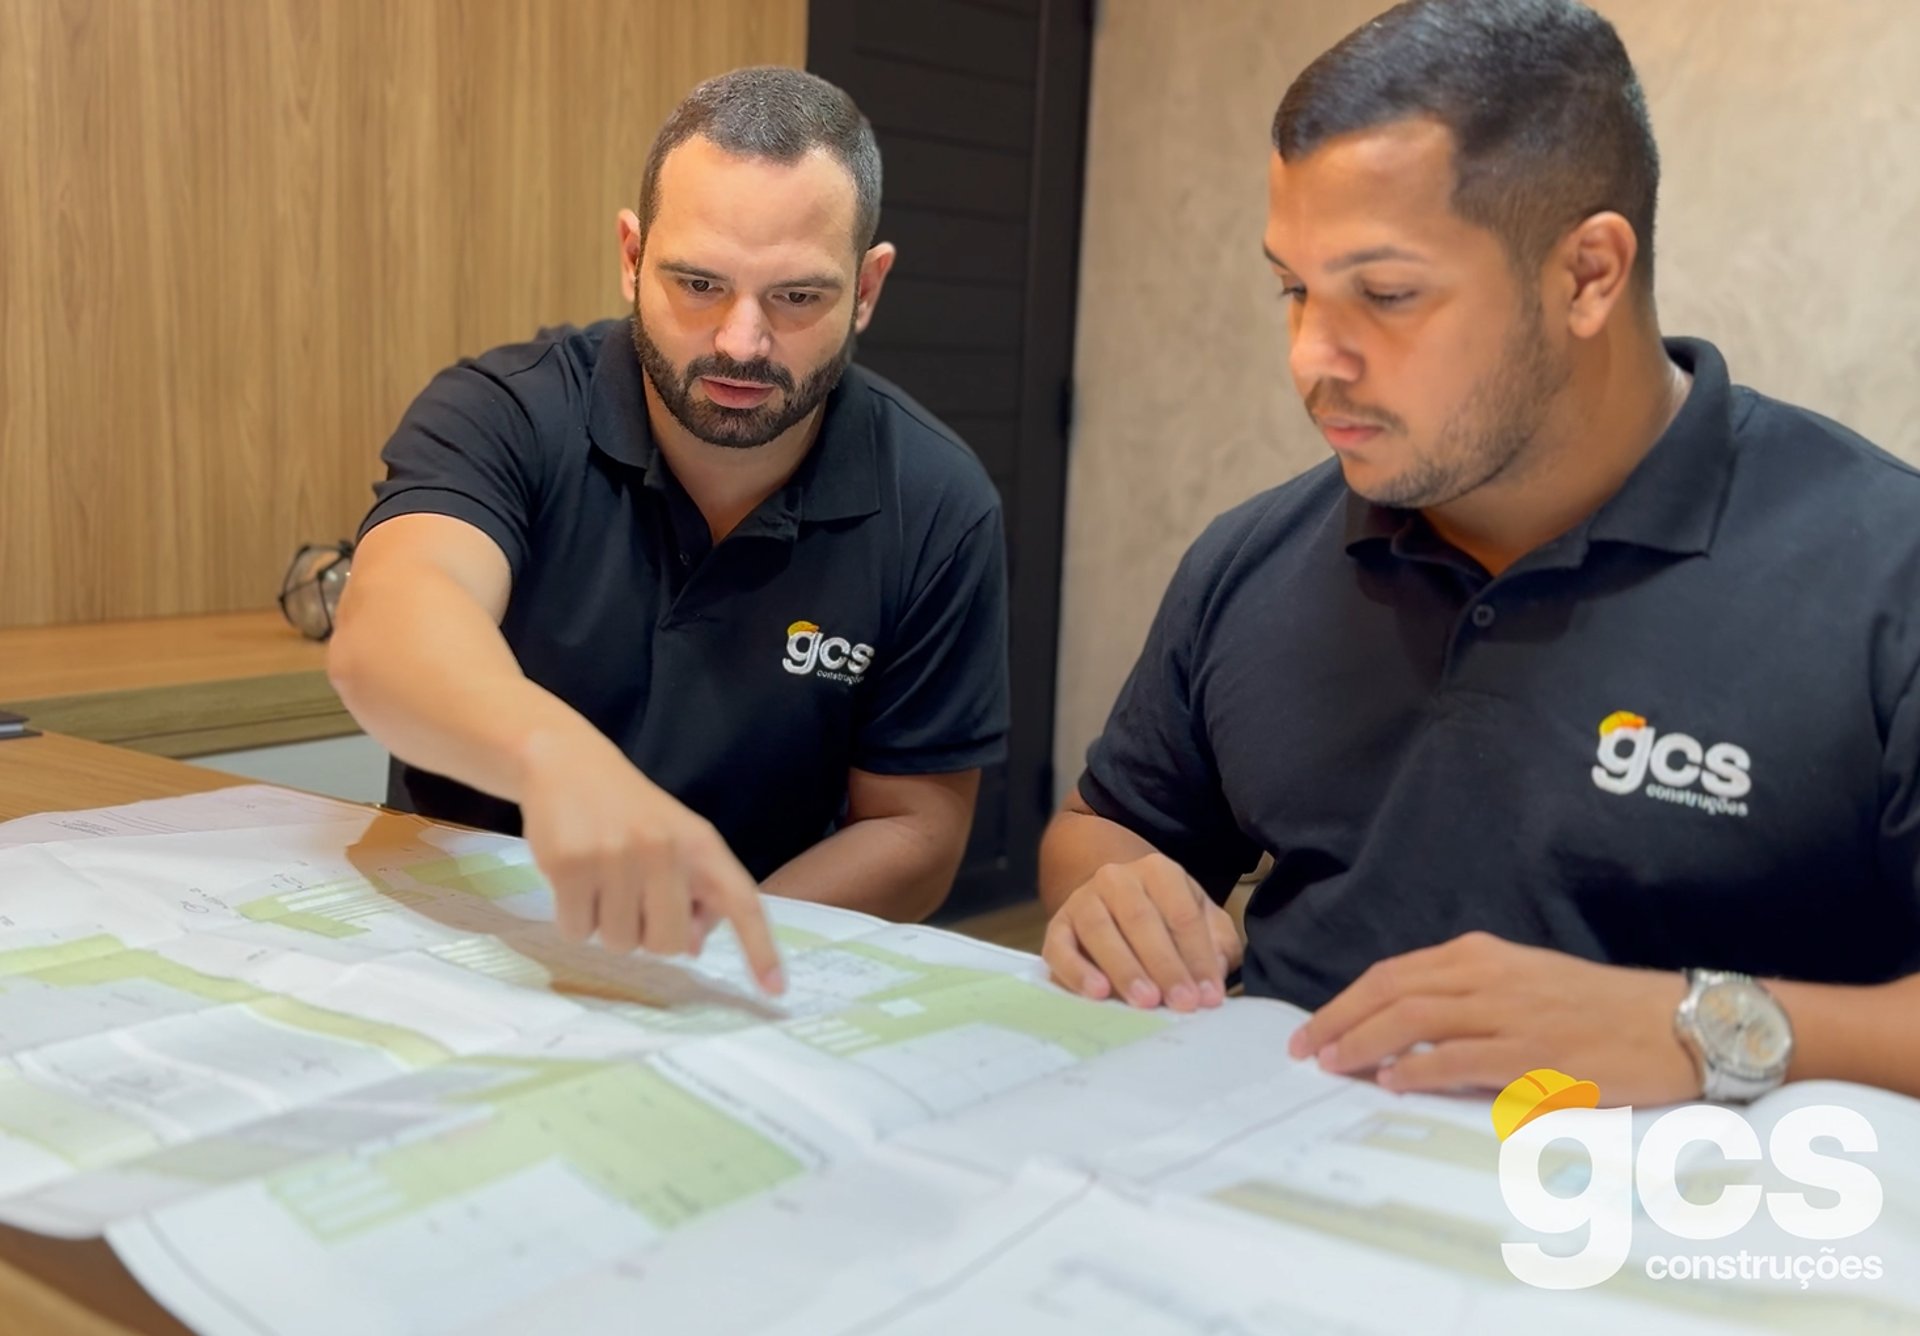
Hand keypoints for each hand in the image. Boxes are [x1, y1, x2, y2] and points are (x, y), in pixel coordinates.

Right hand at [516, 725, 782, 993]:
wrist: (567, 763)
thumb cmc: (630, 813)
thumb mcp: (676, 841)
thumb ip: (694, 893)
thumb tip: (690, 947)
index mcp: (701, 845)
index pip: (741, 902)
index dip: (759, 949)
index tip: (775, 990)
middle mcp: (665, 849)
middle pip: (666, 943)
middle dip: (646, 935)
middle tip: (632, 901)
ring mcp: (617, 856)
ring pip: (619, 942)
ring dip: (606, 925)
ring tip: (601, 882)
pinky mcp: (571, 864)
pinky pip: (577, 930)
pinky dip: (573, 918)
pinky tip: (574, 881)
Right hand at [1042, 854, 1241, 1012]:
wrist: (1113, 906)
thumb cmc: (1164, 920)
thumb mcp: (1201, 922)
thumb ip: (1217, 945)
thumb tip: (1213, 975)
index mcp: (1159, 871)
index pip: (1183, 914)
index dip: (1199, 957)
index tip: (1209, 996)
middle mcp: (1117, 878)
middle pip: (1141, 920)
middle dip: (1165, 966)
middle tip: (1182, 1002)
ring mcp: (1082, 899)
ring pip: (1100, 931)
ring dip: (1125, 969)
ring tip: (1146, 1001)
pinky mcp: (1057, 926)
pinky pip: (1060, 947)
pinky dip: (1077, 971)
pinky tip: (1098, 992)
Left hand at [1287, 931, 1696, 1105]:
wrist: (1674, 1023)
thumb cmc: (1597, 1009)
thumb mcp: (1523, 984)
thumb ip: (1466, 1000)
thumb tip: (1403, 1034)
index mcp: (1480, 956)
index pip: (1393, 973)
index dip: (1345, 1001)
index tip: (1311, 1029)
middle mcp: (1489, 976)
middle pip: (1391, 991)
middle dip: (1338, 1020)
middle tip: (1303, 1051)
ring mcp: (1511, 1013)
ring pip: (1416, 1020)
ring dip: (1365, 1043)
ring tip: (1333, 1065)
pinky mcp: (1536, 1054)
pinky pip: (1462, 1058)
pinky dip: (1420, 1067)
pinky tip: (1393, 1080)